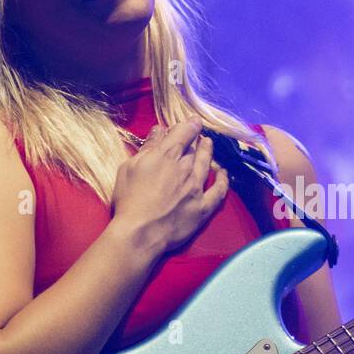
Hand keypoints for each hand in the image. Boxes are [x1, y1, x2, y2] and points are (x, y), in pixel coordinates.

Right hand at [109, 120, 229, 253]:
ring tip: (208, 144)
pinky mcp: (204, 207)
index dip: (190, 125)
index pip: (183, 133)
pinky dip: (223, 180)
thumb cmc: (129, 199)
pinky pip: (219, 190)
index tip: (194, 121)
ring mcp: (196, 187)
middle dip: (197, 139)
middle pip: (195, 148)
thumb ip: (148, 148)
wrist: (141, 232)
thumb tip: (159, 130)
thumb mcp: (129, 168)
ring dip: (208, 152)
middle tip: (198, 135)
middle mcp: (185, 168)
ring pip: (207, 164)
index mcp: (166, 156)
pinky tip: (224, 173)